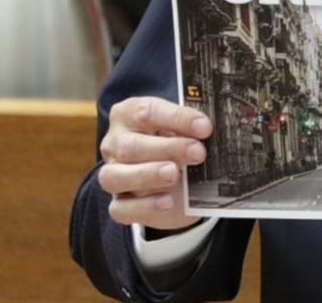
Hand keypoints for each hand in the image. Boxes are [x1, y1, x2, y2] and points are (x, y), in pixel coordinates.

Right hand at [97, 96, 212, 230]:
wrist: (175, 179)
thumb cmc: (176, 143)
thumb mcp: (184, 131)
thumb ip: (191, 128)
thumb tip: (209, 129)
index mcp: (128, 114)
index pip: (146, 112)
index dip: (177, 118)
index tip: (204, 127)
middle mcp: (115, 144)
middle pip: (130, 146)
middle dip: (167, 148)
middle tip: (198, 153)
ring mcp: (112, 175)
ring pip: (115, 177)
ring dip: (148, 175)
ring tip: (175, 174)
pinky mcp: (119, 204)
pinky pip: (121, 209)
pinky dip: (144, 206)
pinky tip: (167, 202)